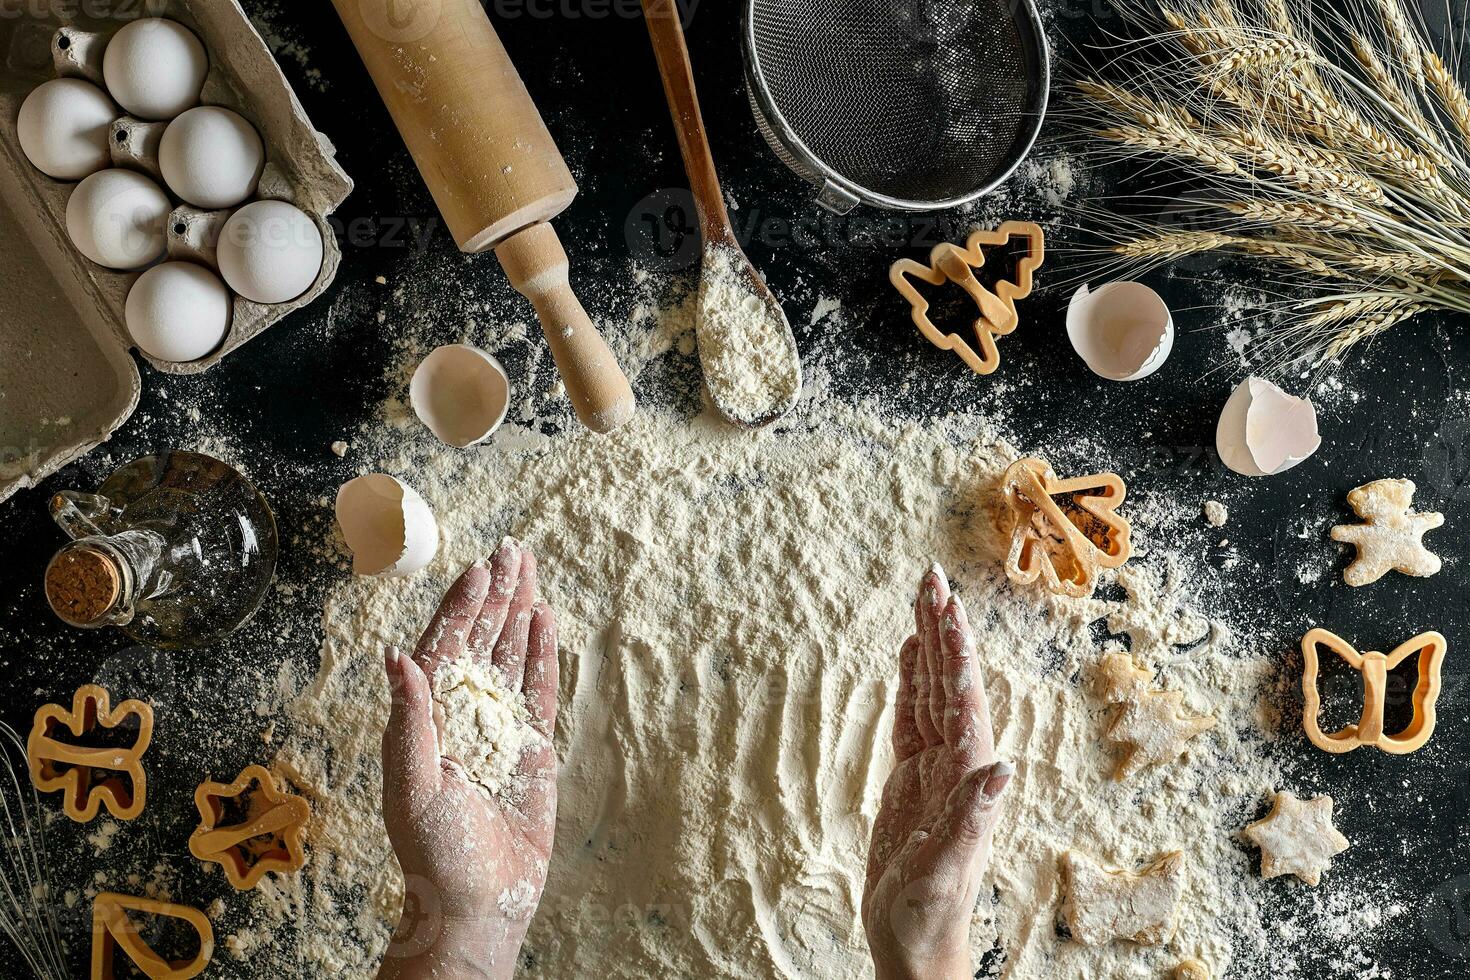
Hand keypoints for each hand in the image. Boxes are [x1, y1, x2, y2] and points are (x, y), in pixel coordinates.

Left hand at [378, 540, 558, 979]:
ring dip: (520, 611)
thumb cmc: (433, 852)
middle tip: (511, 549)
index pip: (444, 647)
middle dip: (495, 593)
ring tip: (529, 568)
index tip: (477, 570)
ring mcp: (499, 725)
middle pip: (481, 639)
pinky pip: (540, 689)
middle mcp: (462, 712)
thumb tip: (395, 658)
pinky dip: (543, 653)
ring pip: (511, 654)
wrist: (478, 901)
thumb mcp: (411, 787)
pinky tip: (546, 619)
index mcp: (427, 717)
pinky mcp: (531, 746)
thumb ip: (409, 721)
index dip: (460, 607)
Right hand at [862, 564, 1012, 979]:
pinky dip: (910, 680)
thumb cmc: (931, 914)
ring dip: (928, 644)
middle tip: (930, 576)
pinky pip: (911, 717)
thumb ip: (974, 817)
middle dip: (942, 628)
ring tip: (923, 598)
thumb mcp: (949, 869)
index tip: (948, 605)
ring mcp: (934, 768)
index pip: (963, 700)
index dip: (955, 652)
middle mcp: (958, 763)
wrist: (915, 942)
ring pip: (931, 691)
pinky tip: (909, 653)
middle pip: (949, 681)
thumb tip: (1003, 766)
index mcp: (967, 776)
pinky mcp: (911, 779)